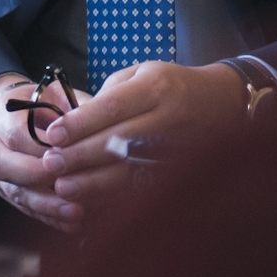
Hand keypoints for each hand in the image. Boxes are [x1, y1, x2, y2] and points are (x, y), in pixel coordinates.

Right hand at [0, 71, 81, 231]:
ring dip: (44, 204)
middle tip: (68, 186)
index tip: (65, 156)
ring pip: (12, 191)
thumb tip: (102, 125)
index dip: (37, 147)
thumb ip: (75, 107)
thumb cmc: (40, 105)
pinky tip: (71, 224)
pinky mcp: (5, 189)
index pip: (14, 133)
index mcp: (1, 114)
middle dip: (36, 178)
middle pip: (3, 165)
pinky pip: (23, 207)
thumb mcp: (55, 95)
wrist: (14, 115)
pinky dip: (47, 217)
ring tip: (75, 213)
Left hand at [38, 60, 247, 206]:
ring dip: (95, 183)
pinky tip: (93, 202)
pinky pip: (146, 187)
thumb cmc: (173, 85)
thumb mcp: (142, 74)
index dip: (80, 124)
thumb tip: (73, 124)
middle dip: (80, 156)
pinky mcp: (182, 171)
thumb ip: (109, 95)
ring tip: (64, 188)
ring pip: (131, 171)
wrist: (226, 104)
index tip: (54, 136)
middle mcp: (169, 120)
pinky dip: (117, 197)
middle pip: (119, 142)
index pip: (111, 107)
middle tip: (49, 165)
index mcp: (156, 88)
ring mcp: (178, 149)